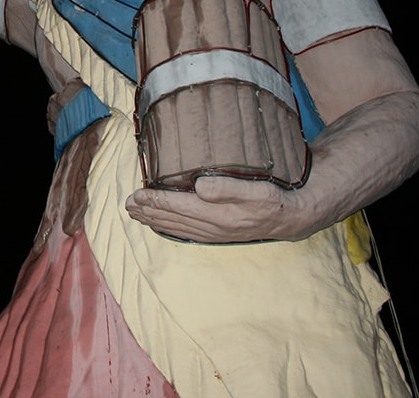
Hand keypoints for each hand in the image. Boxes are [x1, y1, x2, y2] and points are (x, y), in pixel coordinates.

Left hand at [124, 175, 320, 243]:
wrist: (291, 218)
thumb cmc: (273, 199)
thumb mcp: (254, 189)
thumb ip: (226, 188)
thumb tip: (199, 184)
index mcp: (217, 215)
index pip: (178, 206)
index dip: (155, 200)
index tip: (137, 194)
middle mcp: (212, 227)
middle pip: (172, 218)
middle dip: (148, 210)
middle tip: (127, 204)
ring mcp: (214, 233)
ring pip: (176, 226)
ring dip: (154, 220)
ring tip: (136, 213)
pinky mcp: (218, 234)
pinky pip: (186, 232)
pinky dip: (169, 227)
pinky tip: (161, 224)